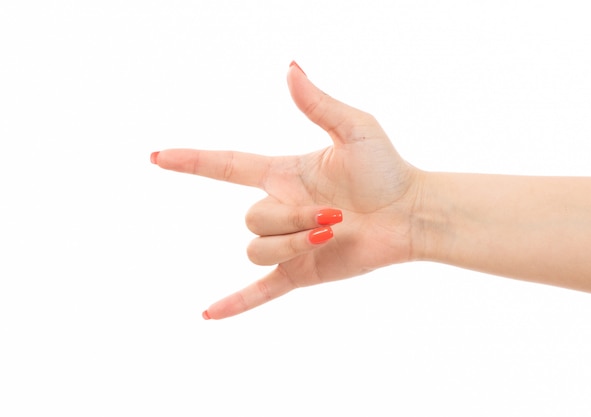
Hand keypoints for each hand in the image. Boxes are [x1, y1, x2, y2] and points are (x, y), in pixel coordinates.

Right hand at [152, 62, 425, 318]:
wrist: (411, 214)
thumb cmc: (387, 169)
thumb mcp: (355, 129)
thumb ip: (318, 104)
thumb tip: (290, 68)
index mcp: (283, 174)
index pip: (225, 166)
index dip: (192, 161)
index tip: (158, 158)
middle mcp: (280, 208)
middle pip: (252, 218)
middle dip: (291, 218)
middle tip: (337, 213)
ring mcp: (288, 243)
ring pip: (257, 249)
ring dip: (293, 243)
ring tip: (333, 233)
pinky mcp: (301, 272)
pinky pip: (260, 290)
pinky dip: (235, 303)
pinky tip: (208, 315)